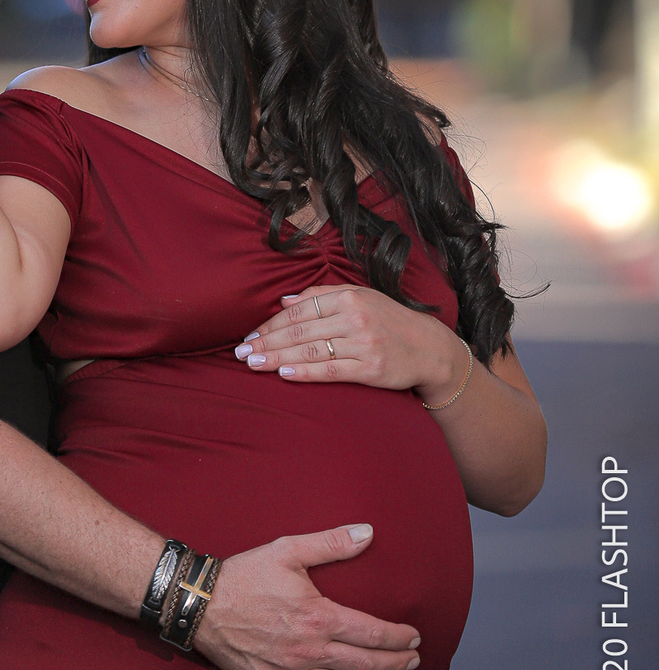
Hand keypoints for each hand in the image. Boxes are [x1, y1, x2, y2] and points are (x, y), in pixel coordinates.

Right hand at [194, 524, 421, 669]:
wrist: (200, 601)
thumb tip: (368, 532)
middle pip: (362, 664)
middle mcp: (310, 650)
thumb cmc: (246, 573)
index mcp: (320, 618)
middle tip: (412, 664)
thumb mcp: (288, 550)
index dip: (397, 637)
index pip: (372, 633)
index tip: (414, 638)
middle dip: (393, 665)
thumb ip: (331, 543)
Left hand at [234, 283, 466, 402]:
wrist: (429, 347)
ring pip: (310, 350)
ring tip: (253, 363)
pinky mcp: (371, 369)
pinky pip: (330, 371)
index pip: (299, 310)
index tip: (250, 335)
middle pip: (300, 330)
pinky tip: (283, 373)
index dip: (271, 324)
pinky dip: (304, 372)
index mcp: (348, 296)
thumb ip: (321, 296)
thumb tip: (283, 300)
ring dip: (277, 357)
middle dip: (266, 341)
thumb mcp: (359, 297)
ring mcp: (363, 344)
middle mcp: (355, 317)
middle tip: (241, 352)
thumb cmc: (388, 320)